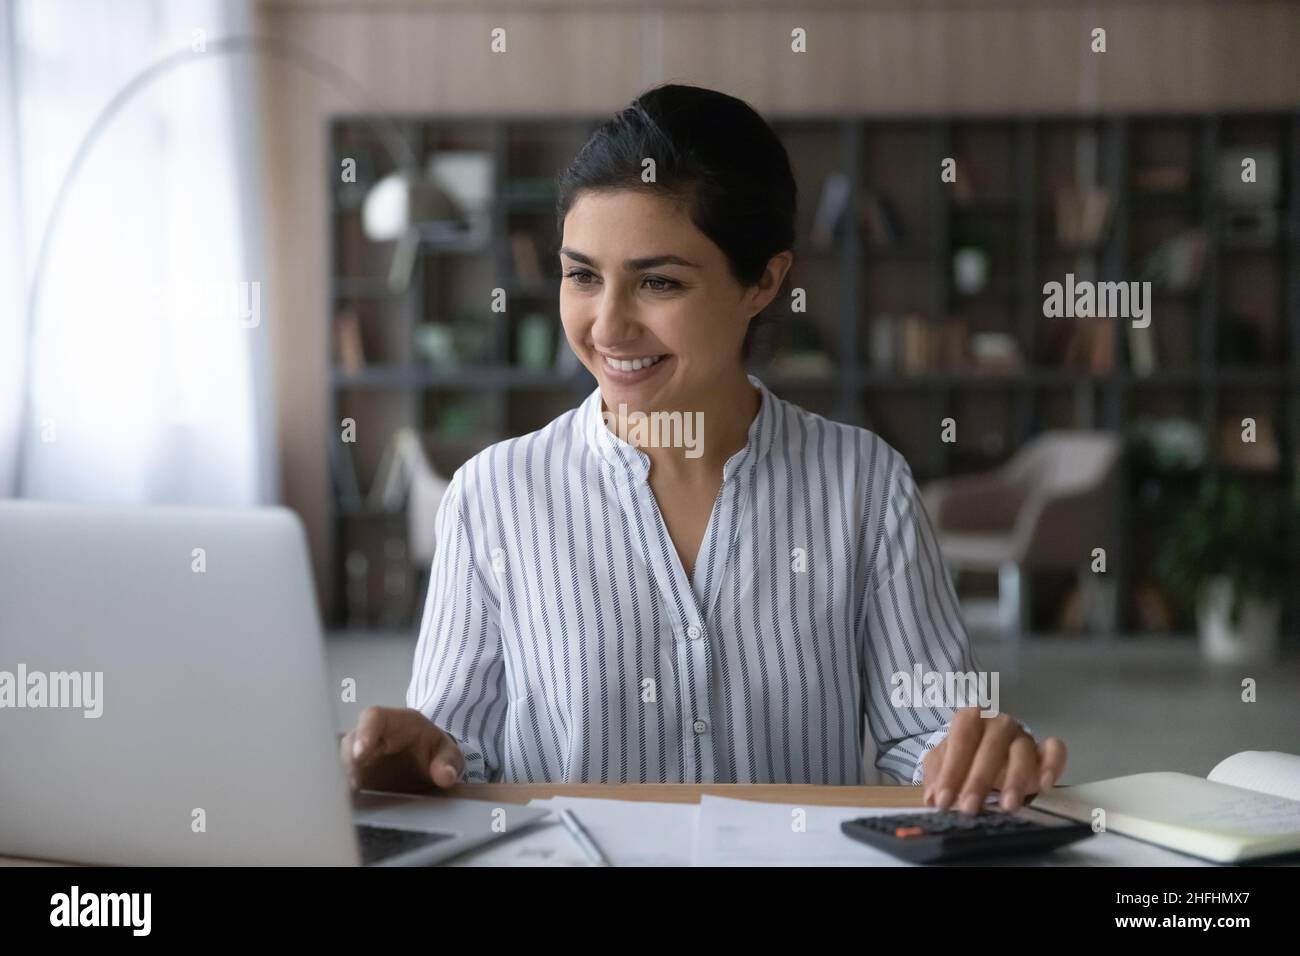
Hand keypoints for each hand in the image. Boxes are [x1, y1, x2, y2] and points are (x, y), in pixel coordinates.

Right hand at [340, 706, 464, 792]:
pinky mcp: (354, 776)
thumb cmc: (432, 749)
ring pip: (342, 764)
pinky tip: (350, 808)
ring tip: (354, 799)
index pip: (373, 717)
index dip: (364, 732)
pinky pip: (342, 782)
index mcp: (394, 721)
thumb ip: (448, 761)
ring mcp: (358, 757)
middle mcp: (370, 736)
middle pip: (350, 742)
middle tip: (356, 785)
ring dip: (344, 781)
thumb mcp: (447, 752)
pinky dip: (344, 794)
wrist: (425, 761)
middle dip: (349, 762)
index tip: (361, 753)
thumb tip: (446, 777)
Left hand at [921, 708, 1065, 813]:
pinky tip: (1044, 785)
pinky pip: (1055, 750)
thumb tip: (932, 798)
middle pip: (990, 746)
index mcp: (970, 719)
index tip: (943, 800)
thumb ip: (936, 776)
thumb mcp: (943, 763)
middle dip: (978, 779)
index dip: (951, 770)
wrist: (985, 752)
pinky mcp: (1043, 750)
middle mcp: (998, 723)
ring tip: (1008, 805)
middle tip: (969, 808)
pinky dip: (1053, 764)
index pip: (961, 739)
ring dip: (1015, 778)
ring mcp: (1022, 735)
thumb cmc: (963, 756)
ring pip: (1022, 751)